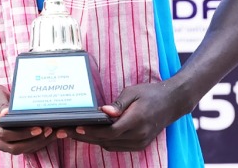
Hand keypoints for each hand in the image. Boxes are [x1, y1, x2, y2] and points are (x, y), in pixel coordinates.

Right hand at [0, 77, 58, 154]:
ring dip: (36, 144)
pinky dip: (34, 143)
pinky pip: (20, 147)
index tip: (38, 128)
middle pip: (13, 147)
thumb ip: (1, 105)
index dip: (22, 134)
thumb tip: (6, 113)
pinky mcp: (6, 143)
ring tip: (51, 133)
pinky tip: (46, 136)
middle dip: (33, 141)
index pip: (5, 135)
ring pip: (18, 150)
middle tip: (48, 131)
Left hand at [66, 81, 184, 151]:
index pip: (110, 131)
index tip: (76, 127)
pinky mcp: (139, 145)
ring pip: (110, 145)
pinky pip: (117, 146)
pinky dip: (104, 141)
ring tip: (74, 132)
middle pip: (106, 140)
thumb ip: (118, 104)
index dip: (91, 131)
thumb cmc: (150, 93)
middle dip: (85, 137)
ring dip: (92, 140)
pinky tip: (92, 134)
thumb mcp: (133, 92)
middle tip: (65, 131)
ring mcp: (140, 143)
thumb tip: (103, 111)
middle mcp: (138, 135)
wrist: (172, 103)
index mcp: (137, 120)